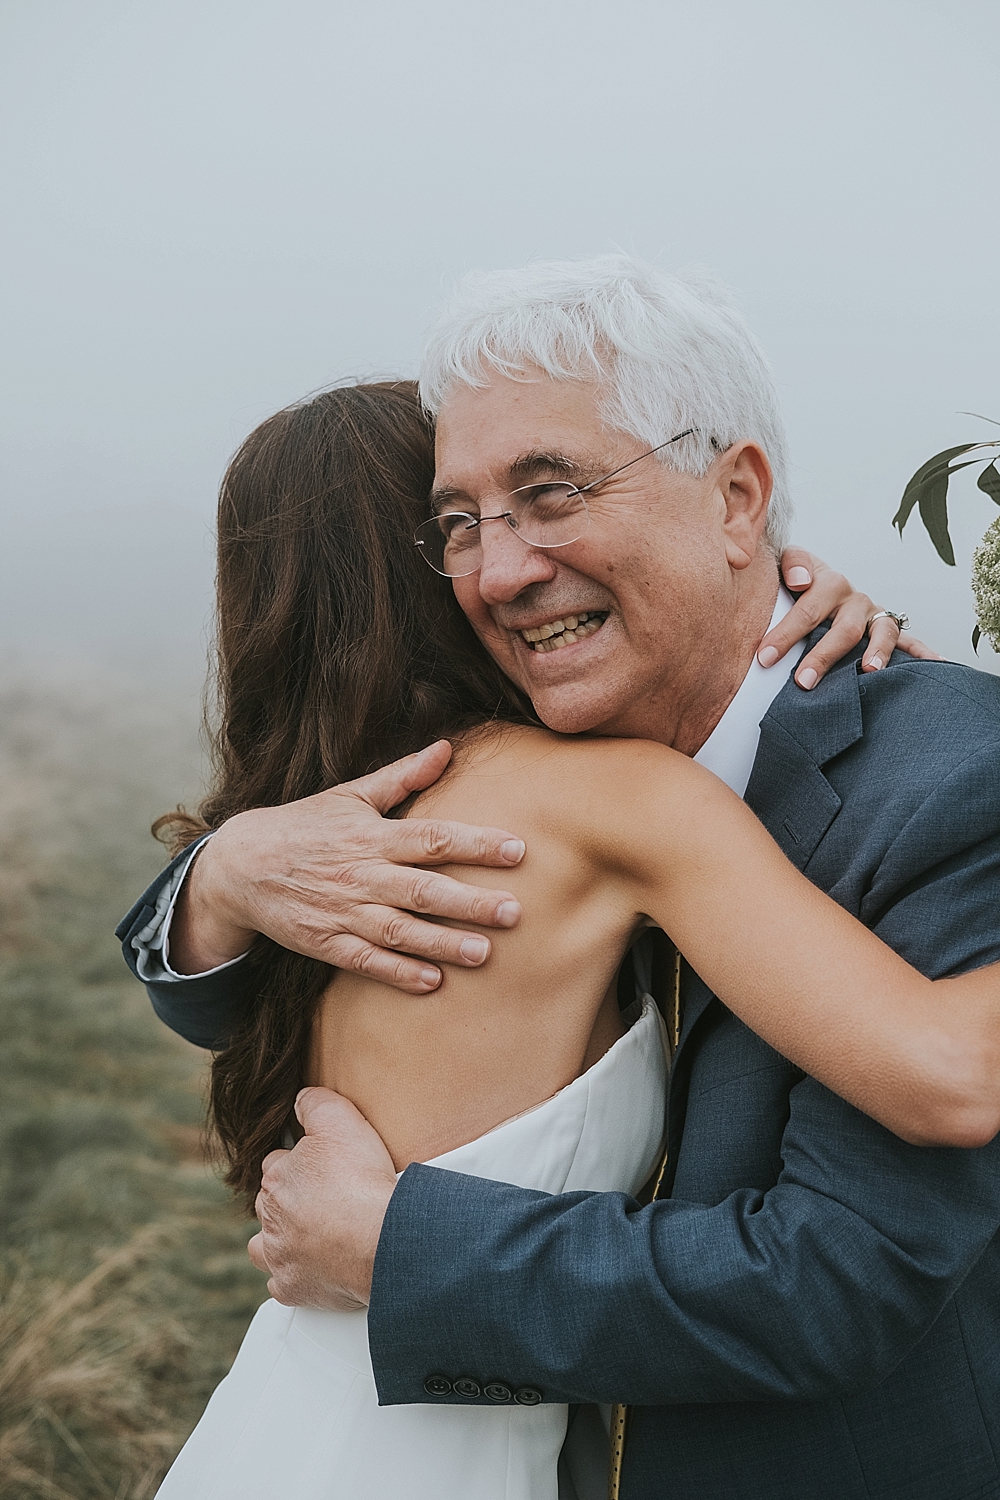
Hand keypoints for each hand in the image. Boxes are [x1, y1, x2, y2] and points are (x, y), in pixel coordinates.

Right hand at [169, 740, 525, 992]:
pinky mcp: (327, 943)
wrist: (241, 865)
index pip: (432, 839)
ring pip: (400, 932)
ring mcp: (344, 912)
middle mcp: (362, 875)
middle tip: (513, 912)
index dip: (476, 844)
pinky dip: (398, 973)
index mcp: (371, 836)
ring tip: (484, 953)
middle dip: (470, 902)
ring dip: (442, 944)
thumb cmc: (306, 825)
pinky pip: (366, 962)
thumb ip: (402, 776)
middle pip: (424, 890)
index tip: (516, 849)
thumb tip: (447, 747)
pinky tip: (432, 982)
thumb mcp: (351, 795)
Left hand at [248, 1087, 396, 1309]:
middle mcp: (272, 1219)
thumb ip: (315, 1103)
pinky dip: (294, 1277)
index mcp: (278, 1179)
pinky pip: (282, 1285)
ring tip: (305, 1235)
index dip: (298, 1162)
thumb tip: (300, 1099)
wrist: (381, 1240)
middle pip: (269, 1204)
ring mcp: (280, 1256)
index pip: (276, 1163)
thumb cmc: (361, 1182)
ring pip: (264, 1246)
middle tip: (319, 1199)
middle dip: (287, 1200)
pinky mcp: (294, 1288)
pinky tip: (312, 1270)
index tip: (318, 1166)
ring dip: (278, 1239)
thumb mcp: (340, 1120)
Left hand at [759, 547, 943, 689]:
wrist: (820, 583)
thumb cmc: (799, 583)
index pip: (807, 609)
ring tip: (869, 671)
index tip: (764, 657)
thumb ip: (790, 565)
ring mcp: (875, 615)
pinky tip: (935, 666)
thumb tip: (798, 580)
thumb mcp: (790, 566)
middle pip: (844, 627)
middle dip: (823, 655)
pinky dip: (922, 653)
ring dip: (878, 653)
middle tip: (803, 681)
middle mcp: (855, 599)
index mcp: (828, 583)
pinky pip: (910, 642)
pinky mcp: (889, 629)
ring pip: (882, 633)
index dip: (785, 633)